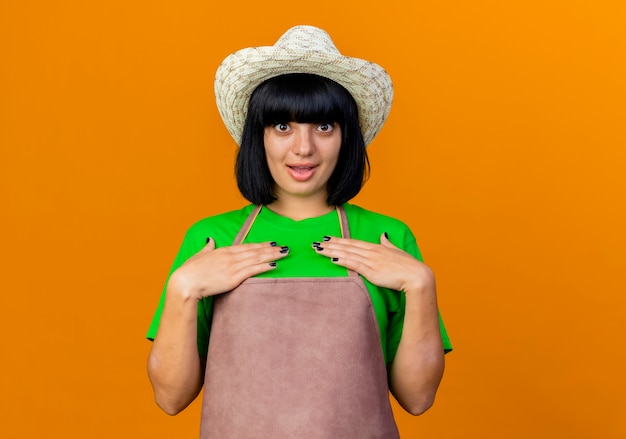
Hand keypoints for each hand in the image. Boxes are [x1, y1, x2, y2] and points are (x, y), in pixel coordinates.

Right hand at [168, 239, 289, 299]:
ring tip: (283, 254)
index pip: (246, 246)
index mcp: (223, 251)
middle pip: (255, 251)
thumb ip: (207, 248)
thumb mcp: (199, 255)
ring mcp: (232, 267)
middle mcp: (230, 256)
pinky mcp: (233, 278)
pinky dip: (264, 267)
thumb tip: (210, 240)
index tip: (271, 243)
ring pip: (256, 259)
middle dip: (270, 249)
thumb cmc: (189, 271)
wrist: (185, 283)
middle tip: (284, 247)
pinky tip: (274, 265)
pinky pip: (252, 270)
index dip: (260, 245)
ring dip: (272, 256)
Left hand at [313, 234, 434, 293]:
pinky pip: (353, 264)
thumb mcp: (397, 251)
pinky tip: (331, 259)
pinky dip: (342, 260)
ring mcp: (371, 260)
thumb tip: (383, 235)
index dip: (340, 240)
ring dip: (331, 251)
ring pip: (347, 254)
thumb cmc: (408, 266)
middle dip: (331, 244)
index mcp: (377, 247)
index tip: (328, 238)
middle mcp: (371, 251)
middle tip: (316, 242)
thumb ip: (388, 243)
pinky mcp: (371, 270)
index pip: (354, 242)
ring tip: (318, 249)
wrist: (416, 276)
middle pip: (347, 246)